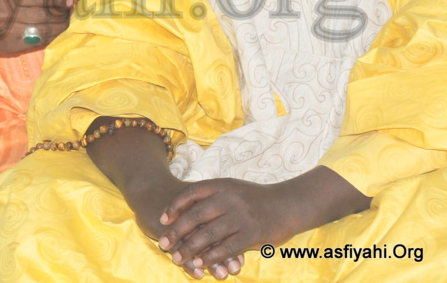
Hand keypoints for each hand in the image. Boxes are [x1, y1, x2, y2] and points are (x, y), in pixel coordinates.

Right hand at [0, 0, 74, 55]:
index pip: (40, 0)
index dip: (57, 1)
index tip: (70, 2)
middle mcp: (10, 14)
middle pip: (44, 16)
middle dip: (61, 15)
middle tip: (70, 13)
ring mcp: (12, 32)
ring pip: (43, 30)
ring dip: (59, 27)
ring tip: (65, 22)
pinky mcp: (14, 46)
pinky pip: (38, 42)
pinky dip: (50, 37)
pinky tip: (55, 33)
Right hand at [120, 172, 241, 279]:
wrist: (148, 186)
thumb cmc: (177, 196)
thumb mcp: (195, 200)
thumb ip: (212, 214)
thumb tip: (235, 234)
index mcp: (204, 200)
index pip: (222, 224)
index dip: (231, 241)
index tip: (240, 260)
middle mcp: (193, 209)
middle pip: (213, 233)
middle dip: (225, 253)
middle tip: (233, 270)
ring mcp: (177, 219)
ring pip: (197, 242)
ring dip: (210, 260)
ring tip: (220, 274)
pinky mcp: (162, 226)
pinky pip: (178, 246)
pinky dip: (189, 262)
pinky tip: (197, 273)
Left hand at [158, 179, 297, 278]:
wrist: (287, 204)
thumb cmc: (254, 198)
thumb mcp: (231, 188)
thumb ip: (210, 195)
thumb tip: (180, 207)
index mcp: (221, 185)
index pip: (190, 194)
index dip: (174, 207)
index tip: (162, 220)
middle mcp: (228, 199)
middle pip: (195, 216)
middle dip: (176, 231)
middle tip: (163, 243)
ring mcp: (240, 216)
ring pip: (208, 234)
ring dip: (190, 248)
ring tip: (177, 258)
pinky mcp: (251, 234)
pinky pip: (226, 247)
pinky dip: (211, 257)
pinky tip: (201, 264)